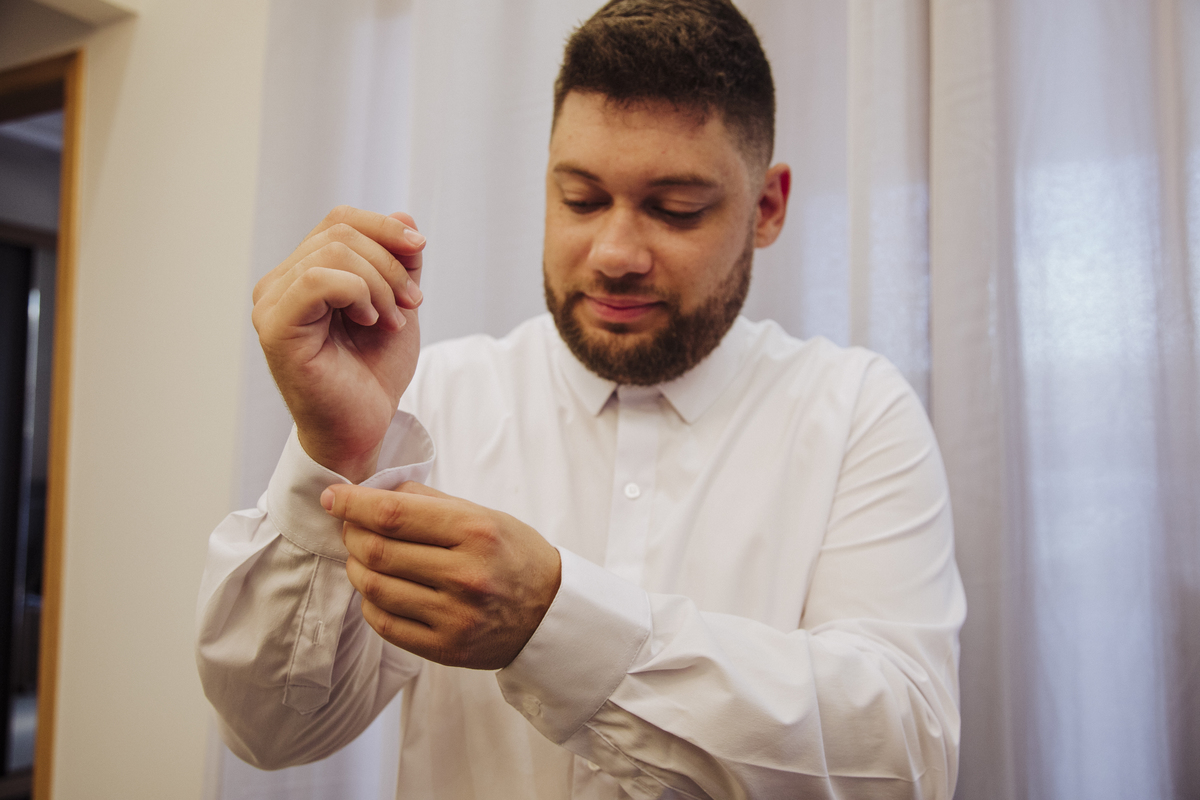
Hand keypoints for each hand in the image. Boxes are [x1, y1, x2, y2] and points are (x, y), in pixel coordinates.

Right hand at [252, 206, 426, 481]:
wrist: (365, 426)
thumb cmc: (373, 373)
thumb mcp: (399, 304)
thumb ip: (399, 263)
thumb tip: (404, 218)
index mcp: (303, 273)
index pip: (339, 220)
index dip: (384, 227)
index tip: (419, 252)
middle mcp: (279, 284)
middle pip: (340, 232)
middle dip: (389, 263)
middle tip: (410, 304)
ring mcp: (271, 304)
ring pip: (333, 252)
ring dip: (379, 283)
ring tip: (391, 319)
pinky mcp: (275, 327)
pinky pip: (317, 279)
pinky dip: (357, 292)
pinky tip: (370, 320)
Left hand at [321, 482, 562, 669]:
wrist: (550, 613)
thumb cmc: (513, 555)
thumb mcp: (484, 515)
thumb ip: (428, 502)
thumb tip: (373, 492)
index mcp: (475, 532)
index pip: (393, 515)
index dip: (353, 503)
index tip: (332, 496)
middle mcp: (465, 575)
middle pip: (377, 551)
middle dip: (351, 533)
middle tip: (349, 526)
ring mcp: (454, 617)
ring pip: (373, 588)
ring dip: (356, 567)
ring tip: (364, 556)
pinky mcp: (445, 649)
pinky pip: (384, 624)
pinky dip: (370, 601)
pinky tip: (379, 587)